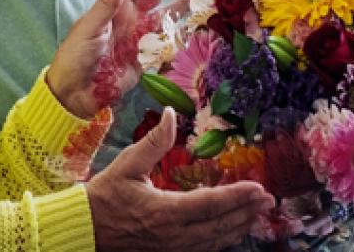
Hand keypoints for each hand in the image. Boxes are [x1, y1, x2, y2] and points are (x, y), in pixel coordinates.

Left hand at [47, 0, 179, 118]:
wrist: (75, 92)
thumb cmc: (75, 55)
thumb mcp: (89, 27)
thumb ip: (108, 2)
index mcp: (114, 5)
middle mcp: (130, 16)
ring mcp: (139, 35)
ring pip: (166, 12)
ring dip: (183, 0)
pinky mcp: (146, 56)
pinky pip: (167, 39)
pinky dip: (181, 30)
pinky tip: (196, 22)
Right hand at [86, 108, 275, 250]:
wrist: (84, 229)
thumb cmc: (104, 196)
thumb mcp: (127, 164)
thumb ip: (155, 141)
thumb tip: (172, 114)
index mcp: (165, 211)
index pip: (211, 204)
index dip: (237, 196)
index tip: (259, 188)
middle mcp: (174, 235)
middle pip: (220, 225)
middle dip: (247, 211)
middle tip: (268, 199)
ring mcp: (173, 248)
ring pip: (215, 241)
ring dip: (239, 226)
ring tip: (256, 213)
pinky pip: (204, 249)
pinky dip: (223, 239)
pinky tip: (232, 230)